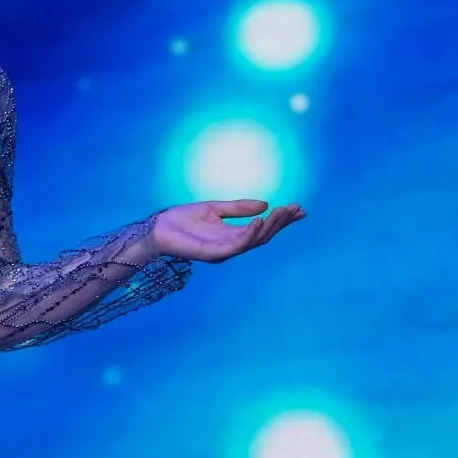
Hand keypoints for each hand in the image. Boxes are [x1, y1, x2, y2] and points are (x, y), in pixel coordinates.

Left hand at [148, 200, 304, 262]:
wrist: (157, 229)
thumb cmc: (181, 220)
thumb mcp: (214, 208)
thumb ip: (237, 208)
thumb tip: (264, 204)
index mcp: (232, 235)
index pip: (263, 228)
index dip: (282, 220)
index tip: (300, 209)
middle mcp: (231, 245)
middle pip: (263, 235)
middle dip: (281, 223)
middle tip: (296, 209)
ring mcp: (223, 251)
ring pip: (253, 241)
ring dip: (270, 227)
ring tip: (282, 212)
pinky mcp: (212, 254)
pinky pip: (236, 245)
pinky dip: (250, 234)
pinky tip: (260, 221)